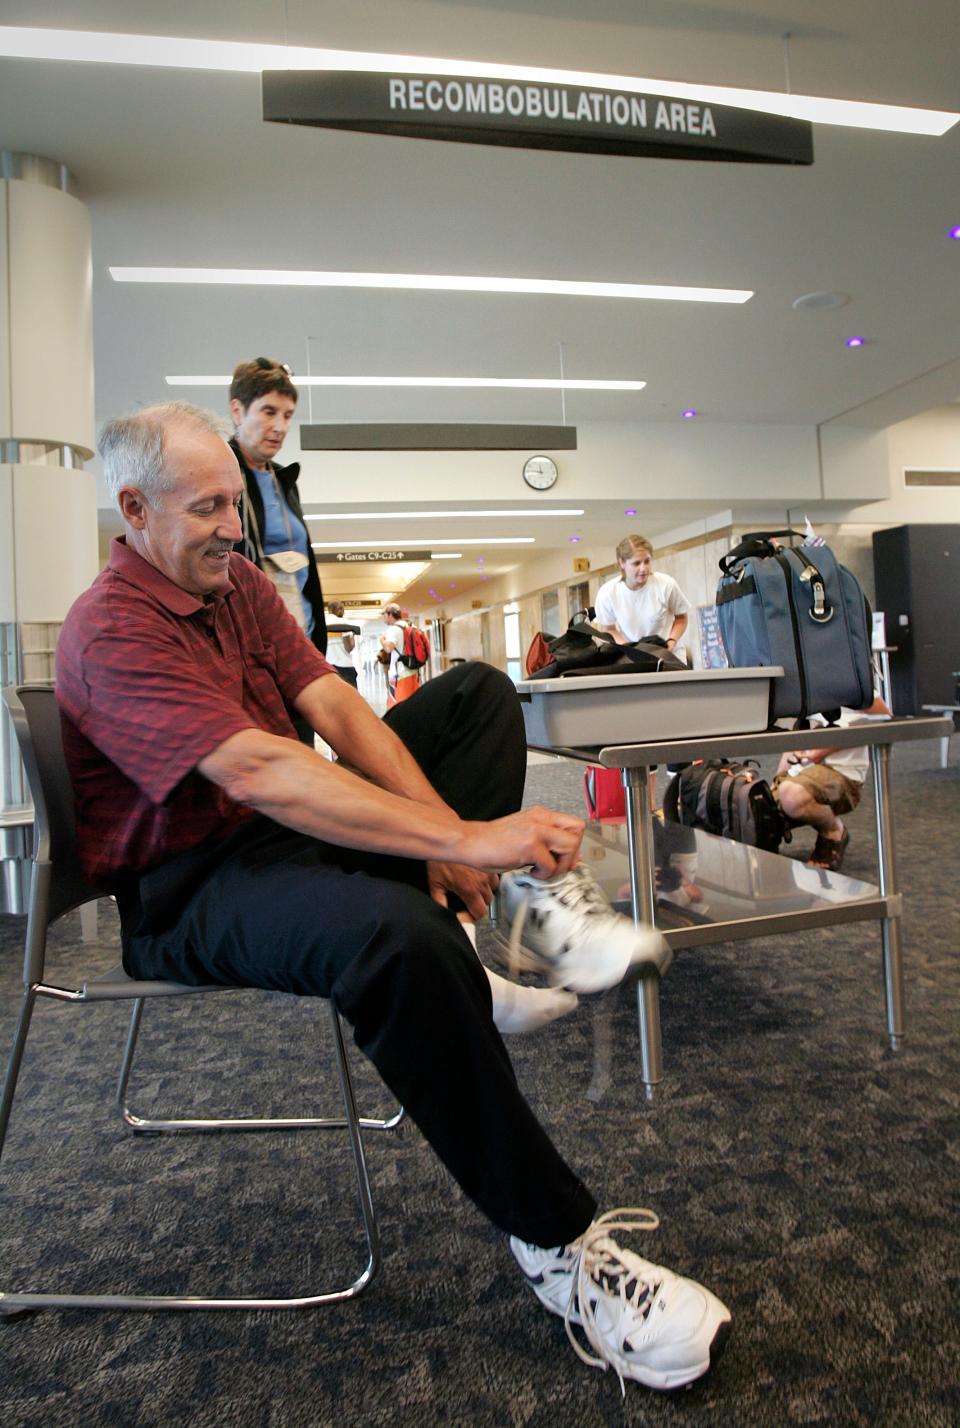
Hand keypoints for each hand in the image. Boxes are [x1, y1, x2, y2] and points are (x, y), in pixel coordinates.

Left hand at [427, 861, 497, 920]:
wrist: (445, 838)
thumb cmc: (440, 858)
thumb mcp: (435, 883)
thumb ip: (440, 901)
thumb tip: (443, 913)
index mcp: (469, 889)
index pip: (480, 913)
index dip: (472, 917)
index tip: (465, 915)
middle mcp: (481, 881)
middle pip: (487, 902)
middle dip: (478, 904)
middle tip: (467, 901)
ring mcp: (487, 871)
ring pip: (493, 889)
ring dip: (484, 892)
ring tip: (473, 888)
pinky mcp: (489, 862)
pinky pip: (494, 876)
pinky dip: (488, 880)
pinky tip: (478, 876)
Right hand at [460, 805, 584, 880]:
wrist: (469, 842)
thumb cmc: (491, 842)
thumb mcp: (524, 836)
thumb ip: (545, 842)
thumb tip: (568, 857)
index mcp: (540, 815)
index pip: (574, 824)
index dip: (573, 844)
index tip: (563, 858)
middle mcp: (541, 819)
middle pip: (578, 831)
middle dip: (572, 853)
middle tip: (556, 865)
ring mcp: (536, 830)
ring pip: (571, 846)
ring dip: (560, 865)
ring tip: (542, 870)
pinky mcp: (530, 845)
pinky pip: (551, 865)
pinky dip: (543, 874)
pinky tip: (529, 871)